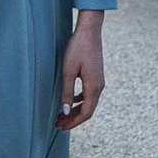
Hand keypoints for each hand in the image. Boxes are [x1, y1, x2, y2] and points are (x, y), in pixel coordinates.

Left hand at [57, 12, 105, 130]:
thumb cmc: (77, 48)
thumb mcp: (68, 71)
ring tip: (61, 115)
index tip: (61, 127)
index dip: (73, 122)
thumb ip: (66, 92)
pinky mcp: (96, 75)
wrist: (90, 30)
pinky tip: (68, 100)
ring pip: (88, 102)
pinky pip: (88, 94)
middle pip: (87, 110)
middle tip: (58, 124)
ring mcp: (99, 81)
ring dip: (75, 110)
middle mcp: (99, 86)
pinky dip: (78, 101)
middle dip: (73, 119)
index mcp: (93, 87)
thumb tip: (65, 112)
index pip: (85, 113)